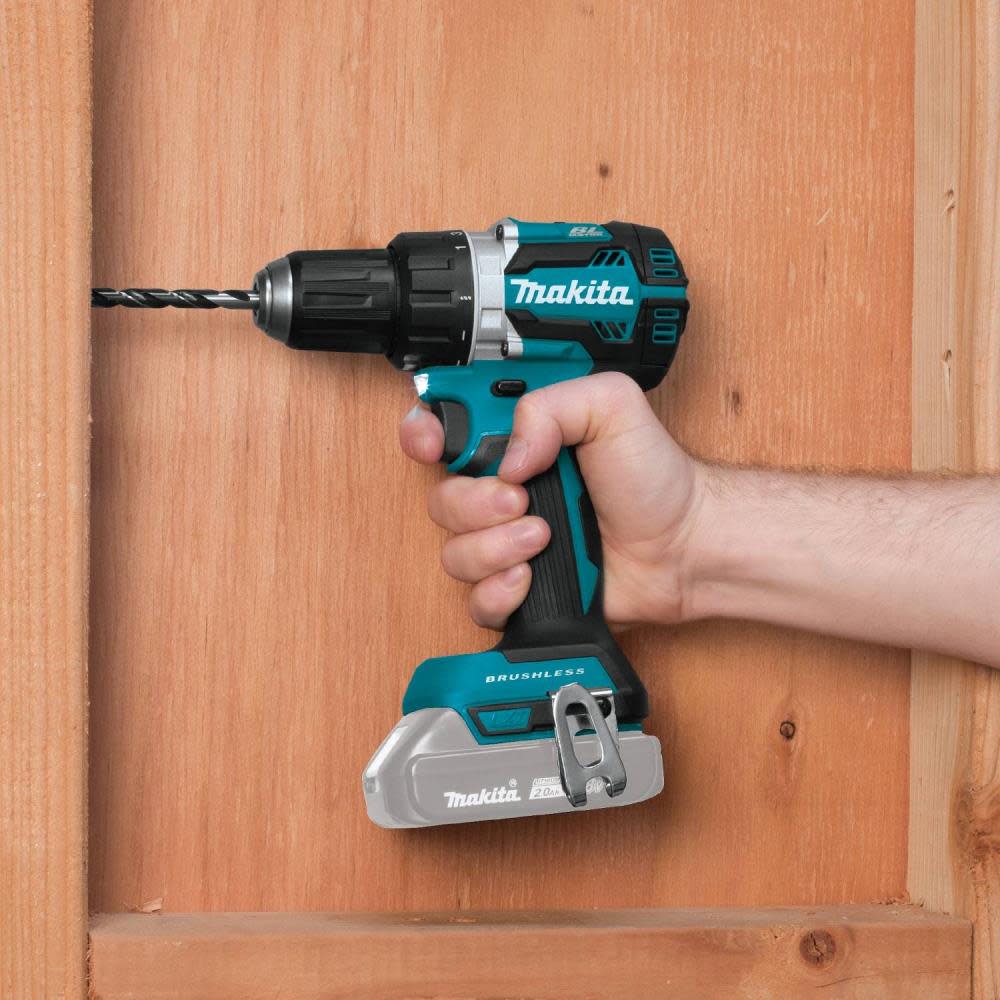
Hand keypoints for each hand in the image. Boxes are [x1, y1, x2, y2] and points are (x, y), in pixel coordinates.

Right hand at [399, 372, 703, 629]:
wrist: (682, 546)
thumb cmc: (655, 478)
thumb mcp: (611, 407)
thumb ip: (552, 406)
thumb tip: (506, 456)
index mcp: (518, 441)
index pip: (443, 429)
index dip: (423, 434)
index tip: (434, 444)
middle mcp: (506, 491)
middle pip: (441, 497)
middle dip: (474, 502)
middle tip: (522, 499)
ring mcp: (508, 542)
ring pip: (454, 552)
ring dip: (493, 547)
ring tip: (542, 538)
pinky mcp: (520, 589)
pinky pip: (475, 600)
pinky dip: (497, 592)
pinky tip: (529, 579)